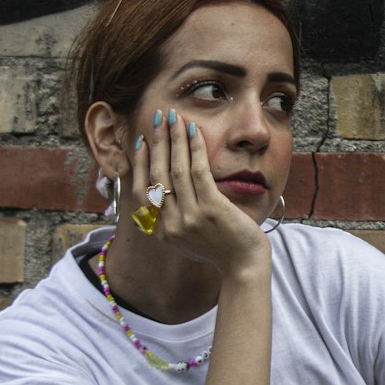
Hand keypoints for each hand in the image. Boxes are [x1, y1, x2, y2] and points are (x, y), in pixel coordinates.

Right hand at [132, 111, 269, 275]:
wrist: (244, 266)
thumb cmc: (220, 248)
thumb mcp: (188, 238)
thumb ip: (172, 218)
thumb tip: (162, 191)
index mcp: (161, 232)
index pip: (142, 192)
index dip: (140, 163)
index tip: (142, 142)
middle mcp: (171, 225)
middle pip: (156, 175)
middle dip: (156, 142)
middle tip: (157, 119)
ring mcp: (190, 217)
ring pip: (176, 169)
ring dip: (174, 139)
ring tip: (174, 117)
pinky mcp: (211, 209)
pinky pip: (199, 172)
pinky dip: (195, 148)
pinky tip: (194, 131)